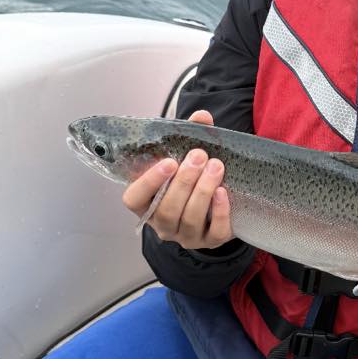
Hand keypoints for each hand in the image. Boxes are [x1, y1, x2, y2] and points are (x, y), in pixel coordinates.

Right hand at [121, 109, 234, 249]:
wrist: (213, 205)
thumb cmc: (189, 178)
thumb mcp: (184, 156)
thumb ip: (188, 136)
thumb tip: (202, 116)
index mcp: (145, 204)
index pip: (134, 199)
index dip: (148, 182)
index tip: (167, 162)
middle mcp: (162, 225)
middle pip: (167, 210)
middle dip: (184, 181)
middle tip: (199, 155)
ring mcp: (186, 236)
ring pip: (189, 220)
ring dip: (202, 191)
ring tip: (216, 166)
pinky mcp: (211, 242)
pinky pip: (215, 233)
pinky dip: (220, 213)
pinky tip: (223, 192)